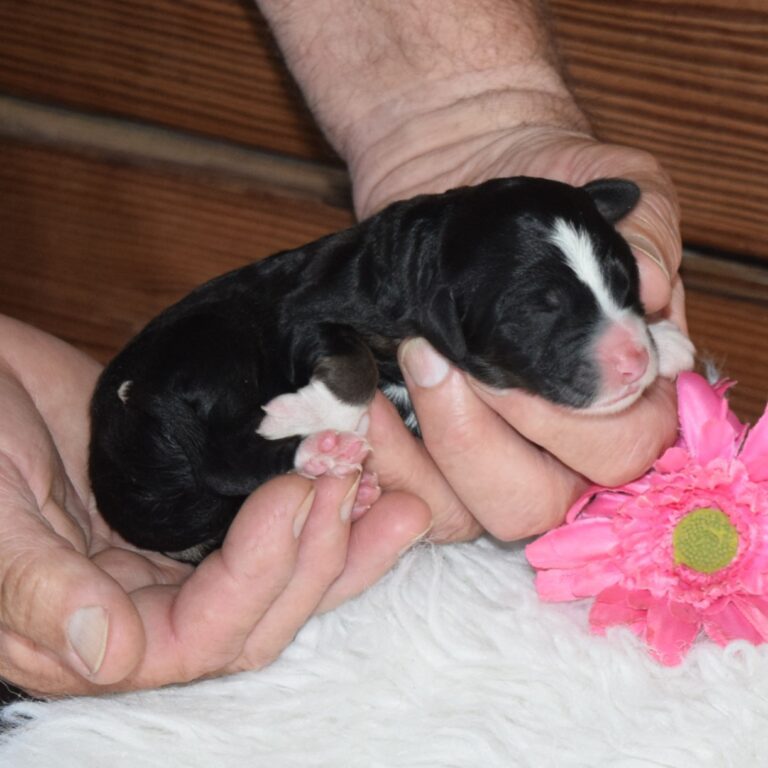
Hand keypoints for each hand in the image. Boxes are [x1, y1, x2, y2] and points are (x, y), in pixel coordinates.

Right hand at [0, 316, 428, 695]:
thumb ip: (36, 586)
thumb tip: (106, 656)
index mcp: (87, 629)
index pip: (199, 637)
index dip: (257, 574)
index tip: (291, 494)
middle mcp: (144, 605)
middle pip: (259, 616)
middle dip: (318, 556)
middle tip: (357, 481)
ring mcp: (177, 555)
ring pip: (280, 574)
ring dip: (342, 539)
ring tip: (398, 495)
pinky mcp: (198, 506)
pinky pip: (268, 518)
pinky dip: (318, 503)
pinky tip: (363, 472)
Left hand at [362, 132, 684, 542]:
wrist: (461, 176)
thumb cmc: (542, 193)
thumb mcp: (609, 187)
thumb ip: (645, 231)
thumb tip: (652, 290)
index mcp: (627, 396)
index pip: (621, 451)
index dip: (565, 420)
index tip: (502, 361)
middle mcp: (563, 446)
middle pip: (536, 504)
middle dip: (478, 440)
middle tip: (436, 358)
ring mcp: (493, 457)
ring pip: (467, 514)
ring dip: (423, 451)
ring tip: (404, 364)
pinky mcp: (432, 456)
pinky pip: (412, 497)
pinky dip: (384, 459)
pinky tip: (364, 402)